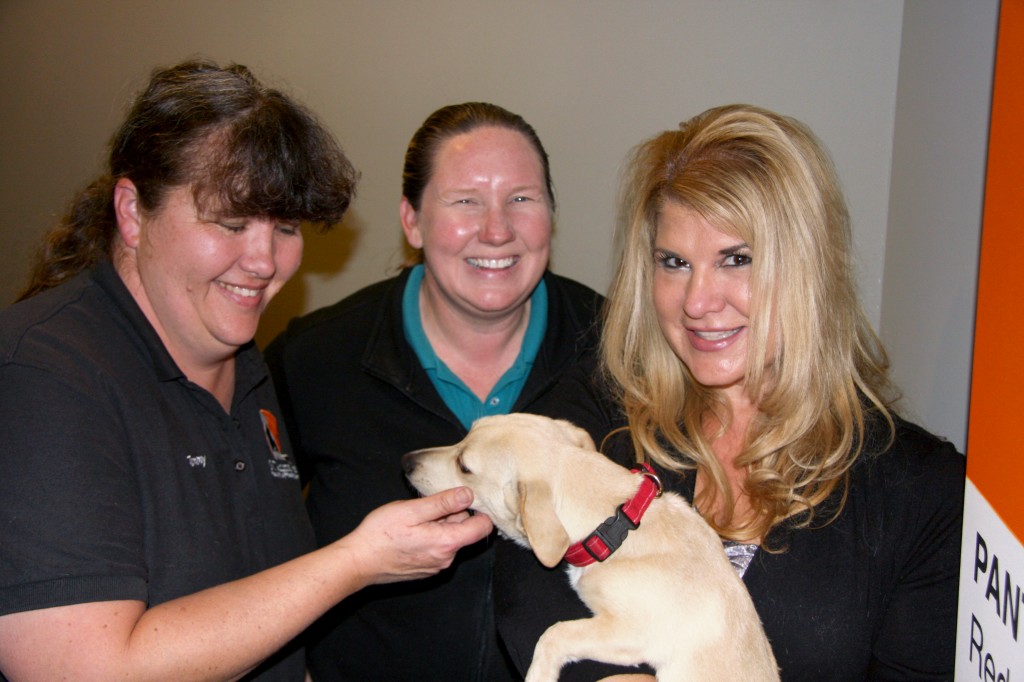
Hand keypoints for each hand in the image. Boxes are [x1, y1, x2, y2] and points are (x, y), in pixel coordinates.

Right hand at [340, 487, 493, 585]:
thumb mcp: (411, 510)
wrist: (358, 561)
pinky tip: (410, 532)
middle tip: (425, 507)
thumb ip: (443, 502)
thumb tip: (468, 495)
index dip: (478, 510)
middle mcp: (446, 558)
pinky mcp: (426, 568)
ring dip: (439, 525)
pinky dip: (430, 536)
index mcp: (446, 543)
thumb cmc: (381, 534)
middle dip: (451, 515)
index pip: (482, 528)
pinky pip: (437, 547)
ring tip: (414, 520)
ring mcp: (436, 566)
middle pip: (464, 530)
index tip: (463, 498)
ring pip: (449, 538)